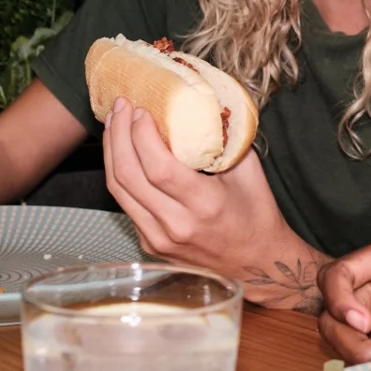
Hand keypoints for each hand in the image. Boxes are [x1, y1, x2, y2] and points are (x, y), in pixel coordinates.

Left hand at [101, 98, 325, 309]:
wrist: (258, 265)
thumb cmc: (257, 214)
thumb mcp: (249, 172)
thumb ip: (223, 141)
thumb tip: (201, 105)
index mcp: (204, 205)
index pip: (158, 166)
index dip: (141, 135)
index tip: (140, 109)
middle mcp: (176, 225)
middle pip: (128, 176)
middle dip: (118, 136)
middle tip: (120, 107)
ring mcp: (159, 238)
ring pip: (118, 191)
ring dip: (112, 153)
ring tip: (114, 125)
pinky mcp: (150, 244)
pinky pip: (127, 204)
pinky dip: (120, 174)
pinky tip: (123, 154)